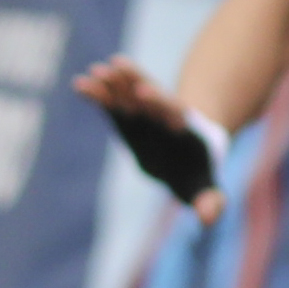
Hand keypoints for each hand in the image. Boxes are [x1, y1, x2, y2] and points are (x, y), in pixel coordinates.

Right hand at [69, 56, 227, 221]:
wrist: (188, 149)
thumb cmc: (196, 171)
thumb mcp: (205, 188)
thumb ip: (209, 201)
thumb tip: (208, 219)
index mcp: (182, 130)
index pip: (172, 112)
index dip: (160, 102)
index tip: (146, 92)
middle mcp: (161, 115)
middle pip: (148, 93)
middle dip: (133, 81)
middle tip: (116, 67)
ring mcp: (142, 113)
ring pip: (128, 92)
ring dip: (114, 82)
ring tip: (95, 71)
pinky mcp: (126, 116)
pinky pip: (111, 103)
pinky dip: (98, 94)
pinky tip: (79, 84)